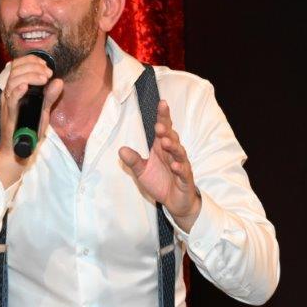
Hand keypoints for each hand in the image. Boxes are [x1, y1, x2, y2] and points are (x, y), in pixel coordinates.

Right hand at [0, 55, 63, 186]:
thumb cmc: (28, 127)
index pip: (18, 65)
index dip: (31, 60)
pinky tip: (25, 86)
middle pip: (15, 69)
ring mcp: (8, 102)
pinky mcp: (9, 113)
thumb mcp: (42, 109)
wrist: (19, 148)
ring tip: (43, 79)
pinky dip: (17, 90)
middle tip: (48, 73)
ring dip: (30, 76)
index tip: (46, 65)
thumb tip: (59, 81)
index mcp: (15, 88)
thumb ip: (50, 96)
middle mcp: (9, 92)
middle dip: (34, 67)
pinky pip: (11, 99)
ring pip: (13, 81)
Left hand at [119, 100, 201, 231]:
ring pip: (179, 152)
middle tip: (159, 126)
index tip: (162, 103)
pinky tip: (174, 165)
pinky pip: (183, 171)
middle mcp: (172, 153)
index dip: (163, 116)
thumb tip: (120, 150)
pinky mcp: (185, 179)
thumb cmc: (160, 182)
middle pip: (172, 137)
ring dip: (173, 147)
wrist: (175, 203)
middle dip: (166, 131)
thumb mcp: (142, 171)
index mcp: (162, 148)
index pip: (164, 128)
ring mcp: (181, 165)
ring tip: (166, 142)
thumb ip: (133, 160)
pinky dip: (179, 168)